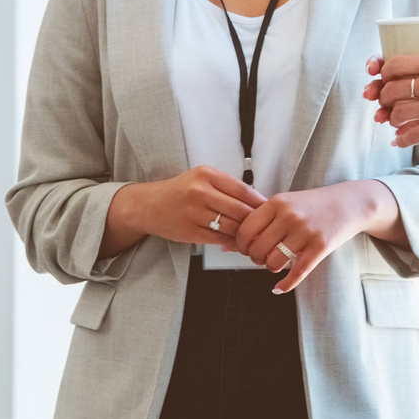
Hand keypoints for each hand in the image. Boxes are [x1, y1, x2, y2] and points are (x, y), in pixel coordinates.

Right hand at [101, 166, 258, 256]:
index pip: (244, 190)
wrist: (148, 205)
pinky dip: (232, 243)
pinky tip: (237, 244)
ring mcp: (194, 212)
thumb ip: (226, 188)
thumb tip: (258, 202)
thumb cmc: (179, 192)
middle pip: (241, 210)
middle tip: (266, 228)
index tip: (270, 210)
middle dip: (256, 221)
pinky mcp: (190, 230)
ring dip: (246, 235)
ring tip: (254, 238)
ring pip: (232, 227)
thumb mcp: (201, 179)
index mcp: (206, 174)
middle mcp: (200, 191)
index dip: (261, 202)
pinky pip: (220, 239)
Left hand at [230, 180, 398, 293]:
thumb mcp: (284, 203)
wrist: (348, 203)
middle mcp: (289, 216)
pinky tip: (279, 288)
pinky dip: (285, 285)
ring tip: (274, 263)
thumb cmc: (311, 205)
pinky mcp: (320, 247)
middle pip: (257, 248)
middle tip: (260, 257)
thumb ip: (259, 220)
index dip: (240, 244)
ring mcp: (305, 232)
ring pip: (274, 262)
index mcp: (276, 203)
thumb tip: (225, 245)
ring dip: (270, 268)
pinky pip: (297, 273)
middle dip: (254, 258)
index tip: (245, 248)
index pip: (245, 230)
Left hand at [362, 53, 418, 145]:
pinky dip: (401, 139)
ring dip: (390, 118)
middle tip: (385, 103)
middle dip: (383, 98)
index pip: (394, 64)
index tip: (382, 79)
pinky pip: (412, 134)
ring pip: (397, 113)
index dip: (382, 72)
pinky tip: (397, 140)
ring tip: (393, 120)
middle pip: (390, 90)